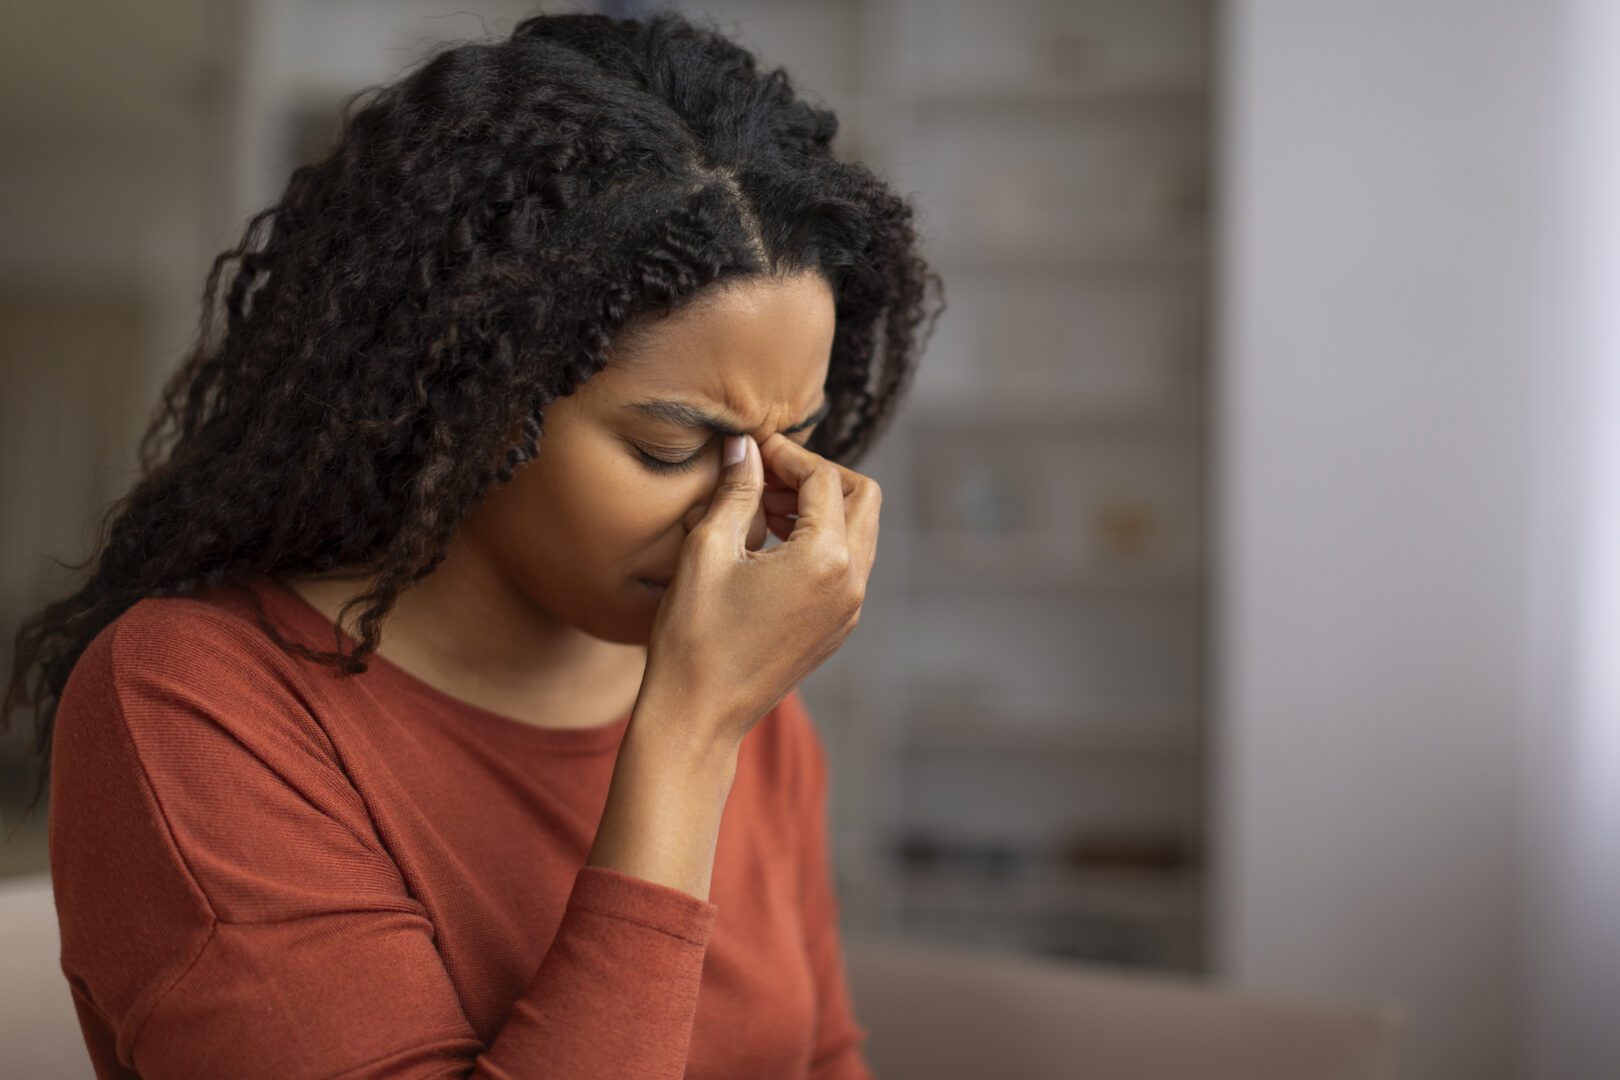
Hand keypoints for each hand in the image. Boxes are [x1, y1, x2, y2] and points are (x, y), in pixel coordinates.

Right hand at [638, 431, 880, 749]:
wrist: (697, 715)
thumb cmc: (694, 634)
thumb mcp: (708, 549)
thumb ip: (736, 489)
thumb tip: (744, 446)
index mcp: (826, 558)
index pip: (823, 479)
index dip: (787, 453)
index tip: (751, 447)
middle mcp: (852, 583)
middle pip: (862, 498)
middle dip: (818, 476)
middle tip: (767, 474)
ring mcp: (849, 609)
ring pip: (859, 533)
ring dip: (820, 508)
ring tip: (763, 507)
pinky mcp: (837, 628)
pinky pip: (846, 566)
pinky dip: (820, 542)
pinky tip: (770, 545)